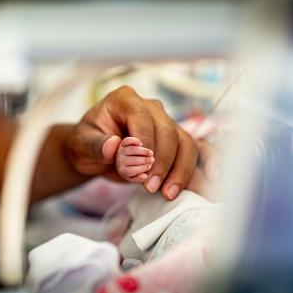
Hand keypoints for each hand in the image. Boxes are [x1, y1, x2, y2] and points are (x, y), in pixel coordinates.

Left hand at [67, 85, 198, 199]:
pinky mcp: (175, 141)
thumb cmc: (86, 142)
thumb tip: (114, 147)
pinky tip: (211, 177)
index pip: (143, 119)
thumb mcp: (81, 143)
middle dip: (162, 162)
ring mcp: (166, 123)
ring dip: (181, 170)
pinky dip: (206, 161)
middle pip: (168, 132)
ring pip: (186, 143)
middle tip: (151, 186)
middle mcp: (150, 107)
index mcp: (125, 100)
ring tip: (168, 193)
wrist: (94, 151)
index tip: (141, 169)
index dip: (145, 144)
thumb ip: (96, 144)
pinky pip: (197, 148)